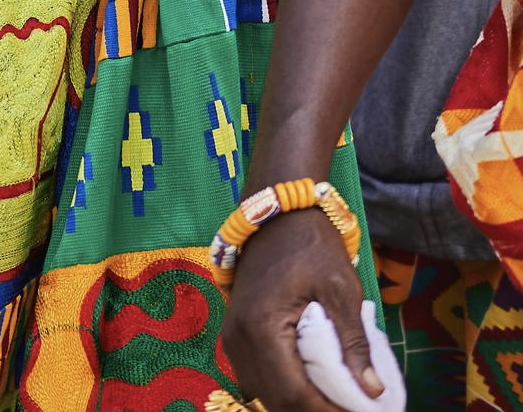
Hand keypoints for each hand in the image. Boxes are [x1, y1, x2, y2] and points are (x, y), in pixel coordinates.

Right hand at [222, 210, 385, 411]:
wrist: (275, 213)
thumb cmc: (309, 246)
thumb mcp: (340, 289)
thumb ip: (353, 343)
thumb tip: (372, 393)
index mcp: (261, 328)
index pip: (293, 395)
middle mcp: (238, 339)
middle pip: (275, 402)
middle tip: (350, 410)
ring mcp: (232, 337)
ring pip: (263, 394)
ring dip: (297, 405)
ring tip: (334, 402)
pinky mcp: (235, 334)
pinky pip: (257, 378)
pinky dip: (283, 390)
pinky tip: (311, 388)